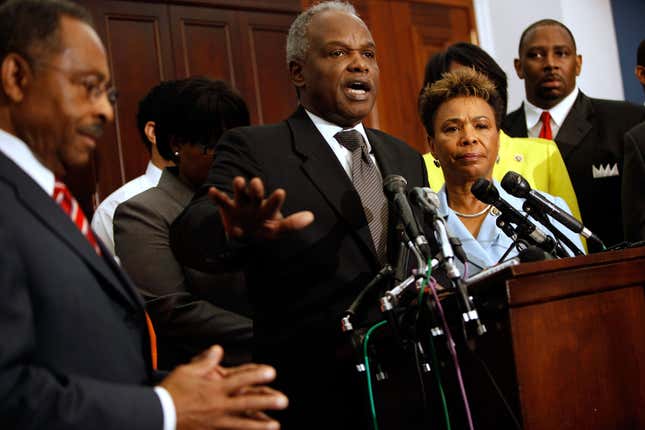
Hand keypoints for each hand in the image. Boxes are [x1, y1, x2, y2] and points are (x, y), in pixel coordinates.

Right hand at [160, 346, 287, 429]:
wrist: (157, 415)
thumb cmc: (171, 392)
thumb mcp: (188, 371)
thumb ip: (206, 361)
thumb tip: (218, 349)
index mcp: (213, 388)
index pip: (240, 380)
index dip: (257, 375)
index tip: (271, 372)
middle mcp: (217, 406)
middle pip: (246, 403)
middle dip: (266, 402)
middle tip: (283, 401)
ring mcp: (215, 422)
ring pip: (241, 424)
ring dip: (259, 425)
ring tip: (275, 426)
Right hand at [209, 176, 313, 239]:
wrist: (242, 233)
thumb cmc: (263, 228)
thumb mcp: (276, 230)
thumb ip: (291, 224)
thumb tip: (311, 217)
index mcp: (267, 207)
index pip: (273, 203)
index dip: (276, 199)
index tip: (280, 192)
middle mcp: (255, 202)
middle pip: (256, 193)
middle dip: (256, 188)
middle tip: (257, 183)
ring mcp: (240, 204)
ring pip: (240, 193)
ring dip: (239, 187)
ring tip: (239, 181)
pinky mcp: (227, 207)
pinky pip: (221, 200)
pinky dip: (217, 196)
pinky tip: (213, 191)